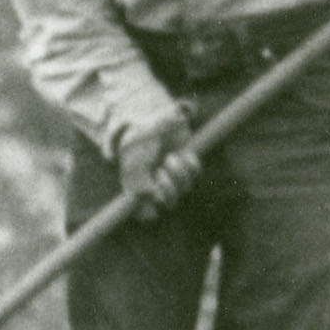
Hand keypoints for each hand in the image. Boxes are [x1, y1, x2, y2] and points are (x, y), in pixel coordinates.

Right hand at [110, 102, 201, 217]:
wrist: (155, 115)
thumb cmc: (139, 140)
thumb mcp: (134, 166)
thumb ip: (140, 189)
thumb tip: (156, 203)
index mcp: (138, 187)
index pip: (146, 214)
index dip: (151, 210)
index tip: (153, 196)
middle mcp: (155, 184)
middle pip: (170, 203)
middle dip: (168, 188)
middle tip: (161, 171)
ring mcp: (172, 173)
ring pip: (184, 188)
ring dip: (178, 173)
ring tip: (170, 157)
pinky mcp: (187, 161)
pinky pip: (195, 173)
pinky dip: (190, 164)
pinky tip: (182, 153)